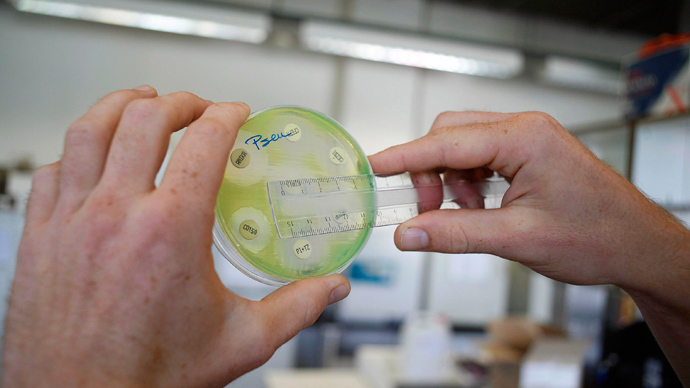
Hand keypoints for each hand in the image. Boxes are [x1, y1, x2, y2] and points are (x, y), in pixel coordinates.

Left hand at [2, 86, 350, 386]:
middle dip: (179, 102)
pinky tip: (91, 157)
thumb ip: (297, 308)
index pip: (204, 141)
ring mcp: (71, 220)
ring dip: (120, 105)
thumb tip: (332, 288)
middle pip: (145, 118)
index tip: (235, 113)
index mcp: (171, 229)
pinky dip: (76, 151)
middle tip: (197, 107)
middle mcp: (116, 214)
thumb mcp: (241, 341)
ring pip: (89, 129)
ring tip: (141, 102)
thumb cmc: (150, 377)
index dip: (226, 115)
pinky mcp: (40, 235)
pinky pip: (52, 170)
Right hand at [369, 111, 689, 381]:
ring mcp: (528, 139)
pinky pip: (479, 160)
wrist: (637, 246)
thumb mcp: (517, 239)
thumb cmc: (597, 237)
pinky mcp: (528, 154)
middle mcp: (525, 129)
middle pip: (450, 137)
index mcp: (525, 138)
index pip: (447, 142)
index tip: (375, 166)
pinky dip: (467, 185)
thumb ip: (455, 234)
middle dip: (429, 174)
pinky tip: (479, 210)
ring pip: (462, 149)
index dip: (405, 156)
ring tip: (464, 217)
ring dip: (450, 183)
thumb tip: (408, 234)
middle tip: (426, 213)